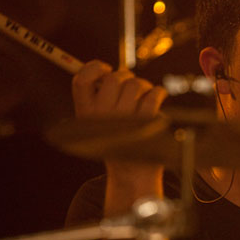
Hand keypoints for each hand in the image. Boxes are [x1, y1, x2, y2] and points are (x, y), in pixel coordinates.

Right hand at [72, 60, 167, 209]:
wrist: (132, 172)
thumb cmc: (117, 142)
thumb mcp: (97, 123)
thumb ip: (96, 98)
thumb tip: (106, 71)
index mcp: (86, 113)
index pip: (81, 79)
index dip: (93, 67)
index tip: (105, 69)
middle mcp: (102, 115)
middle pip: (114, 78)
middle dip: (126, 77)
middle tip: (131, 87)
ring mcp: (124, 119)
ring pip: (136, 84)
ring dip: (144, 86)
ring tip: (144, 97)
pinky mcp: (146, 122)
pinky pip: (154, 94)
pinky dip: (159, 93)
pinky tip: (158, 99)